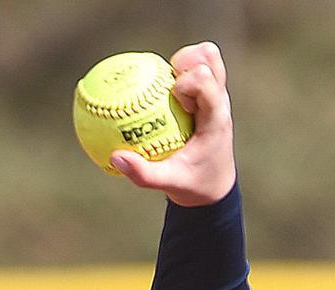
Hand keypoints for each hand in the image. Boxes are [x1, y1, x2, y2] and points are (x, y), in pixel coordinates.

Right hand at [110, 42, 236, 206]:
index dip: (187, 82)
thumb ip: (144, 174)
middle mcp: (219, 102)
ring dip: (183, 61)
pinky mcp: (207, 96)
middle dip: (185, 61)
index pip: (205, 81)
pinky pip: (193, 69)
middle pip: (208, 58)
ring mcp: (215, 96)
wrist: (214, 188)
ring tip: (168, 82)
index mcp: (216, 118)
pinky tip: (157, 84)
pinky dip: (176, 70)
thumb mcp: (170, 184)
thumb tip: (115, 157)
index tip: (179, 102)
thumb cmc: (194, 184)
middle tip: (170, 84)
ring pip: (205, 57)